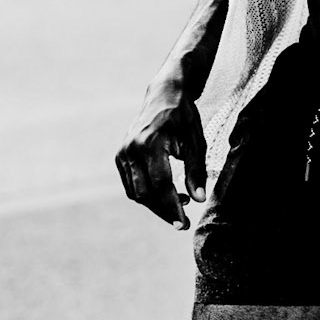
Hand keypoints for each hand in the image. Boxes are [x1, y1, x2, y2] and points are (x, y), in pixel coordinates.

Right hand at [116, 80, 206, 229]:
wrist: (164, 95)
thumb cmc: (183, 118)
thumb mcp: (196, 142)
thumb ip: (196, 171)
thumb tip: (199, 199)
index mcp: (151, 143)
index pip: (160, 184)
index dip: (172, 207)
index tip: (184, 224)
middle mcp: (131, 149)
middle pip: (145, 193)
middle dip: (164, 211)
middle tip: (183, 223)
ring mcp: (122, 153)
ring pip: (136, 193)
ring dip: (156, 204)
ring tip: (180, 201)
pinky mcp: (120, 157)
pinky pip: (131, 185)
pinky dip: (146, 194)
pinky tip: (166, 192)